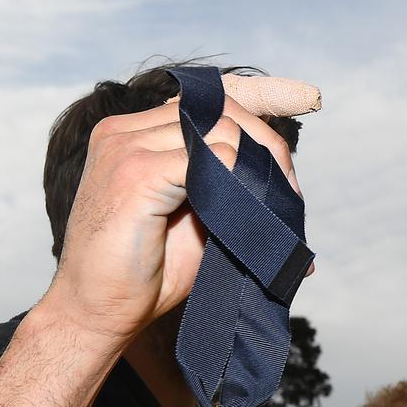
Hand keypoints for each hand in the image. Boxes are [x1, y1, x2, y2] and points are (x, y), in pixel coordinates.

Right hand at [40, 79, 313, 346]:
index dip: (262, 93)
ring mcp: (127, 146)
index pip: (209, 97)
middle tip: (291, 202)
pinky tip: (240, 219)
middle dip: (271, 153)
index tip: (308, 96)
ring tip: (271, 218)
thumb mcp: (198, 215)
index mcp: (138, 132)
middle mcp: (128, 129)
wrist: (98, 312)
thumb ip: (225, 181)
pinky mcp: (135, 173)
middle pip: (225, 113)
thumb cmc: (149, 271)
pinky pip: (213, 159)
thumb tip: (283, 175)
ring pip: (225, 134)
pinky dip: (238, 189)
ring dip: (260, 176)